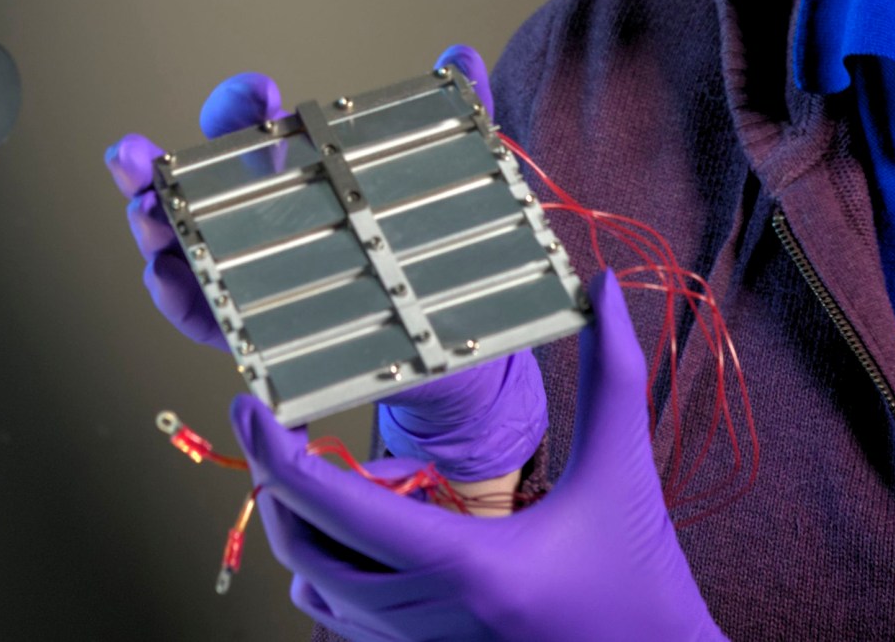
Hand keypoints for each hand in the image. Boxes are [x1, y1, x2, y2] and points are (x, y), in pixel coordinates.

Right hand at [102, 45, 547, 481]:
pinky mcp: (255, 335)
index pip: (248, 130)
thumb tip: (460, 56)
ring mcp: (247, 280)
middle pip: (187, 194)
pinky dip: (179, 299)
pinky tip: (165, 277)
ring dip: (154, 233)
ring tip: (143, 216)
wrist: (443, 339)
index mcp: (288, 176)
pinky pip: (206, 319)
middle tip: (130, 154)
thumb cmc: (425, 251)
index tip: (258, 91)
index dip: (239, 105)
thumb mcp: (446, 184)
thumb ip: (456, 120)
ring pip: (183, 253)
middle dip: (151, 171)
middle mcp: (253, 226)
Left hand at [232, 271, 726, 641]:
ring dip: (307, 535)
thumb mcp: (624, 471)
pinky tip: (370, 537)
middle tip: (287, 431)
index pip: (336, 508)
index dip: (277, 453)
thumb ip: (613, 374)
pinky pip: (344, 626)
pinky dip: (334, 578)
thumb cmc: (643, 578)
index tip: (251, 406)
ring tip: (338, 481)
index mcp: (469, 564)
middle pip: (304, 552)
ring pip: (316, 594)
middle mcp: (432, 618)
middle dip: (280, 487)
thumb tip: (607, 287)